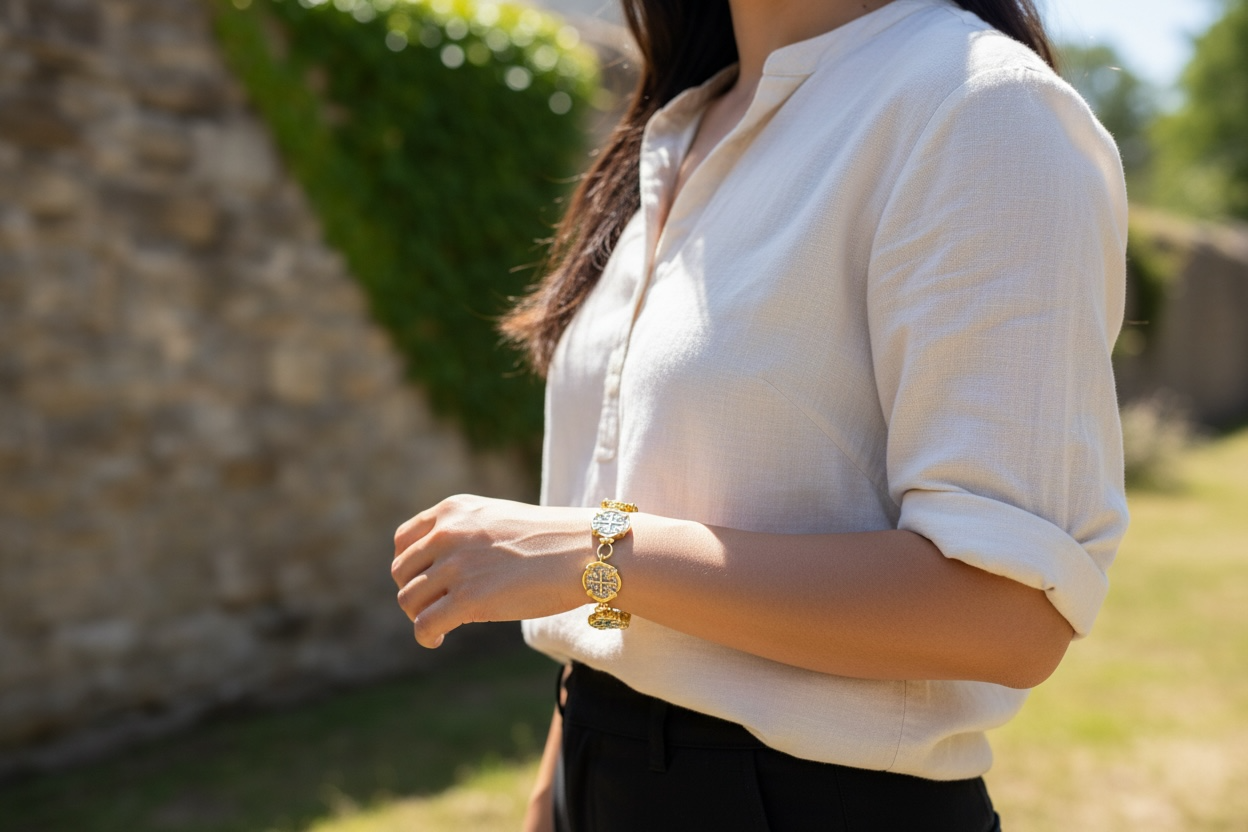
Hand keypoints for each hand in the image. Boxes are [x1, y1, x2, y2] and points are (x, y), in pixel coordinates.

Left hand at [391, 495, 589, 647]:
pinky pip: (425, 625)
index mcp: (454, 510)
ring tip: (439, 626)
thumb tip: (445, 566)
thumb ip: (466, 532)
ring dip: (419, 617)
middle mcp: (448, 534)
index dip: (409, 567)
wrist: (584, 551)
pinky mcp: (468, 600)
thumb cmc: (551, 539)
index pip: (403, 540)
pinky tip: (437, 640)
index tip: (424, 582)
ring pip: (409, 600)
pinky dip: (425, 637)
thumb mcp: (498, 518)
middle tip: (435, 608)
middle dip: (414, 593)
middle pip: (402, 573)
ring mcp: (457, 566)